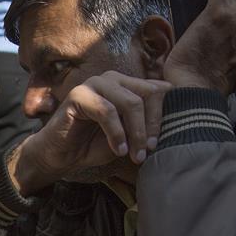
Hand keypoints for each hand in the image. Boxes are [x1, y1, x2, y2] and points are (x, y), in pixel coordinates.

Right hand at [10, 71, 170, 195]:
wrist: (61, 155)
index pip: (156, 91)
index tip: (155, 145)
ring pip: (130, 102)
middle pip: (147, 94)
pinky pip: (107, 111)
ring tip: (133, 155)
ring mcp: (94, 84)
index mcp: (126, 85)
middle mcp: (112, 79)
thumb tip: (173, 107)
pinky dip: (116, 133)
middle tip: (146, 151)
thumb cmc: (95, 144)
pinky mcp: (79, 94)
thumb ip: (146, 121)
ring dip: (135, 133)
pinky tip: (117, 150)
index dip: (160, 119)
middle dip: (150, 126)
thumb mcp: (128, 134)